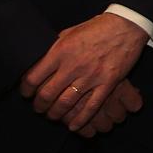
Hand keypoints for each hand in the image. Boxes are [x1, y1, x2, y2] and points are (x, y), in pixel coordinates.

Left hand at [21, 12, 148, 130]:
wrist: (126, 26)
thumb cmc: (97, 27)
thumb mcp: (70, 32)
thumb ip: (55, 48)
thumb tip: (41, 59)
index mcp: (61, 51)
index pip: (33, 77)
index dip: (26, 90)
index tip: (26, 94)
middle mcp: (73, 66)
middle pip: (47, 94)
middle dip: (39, 106)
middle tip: (38, 108)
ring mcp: (91, 76)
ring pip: (66, 103)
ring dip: (56, 114)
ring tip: (53, 116)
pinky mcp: (107, 83)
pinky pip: (92, 107)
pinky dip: (81, 120)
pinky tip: (73, 126)